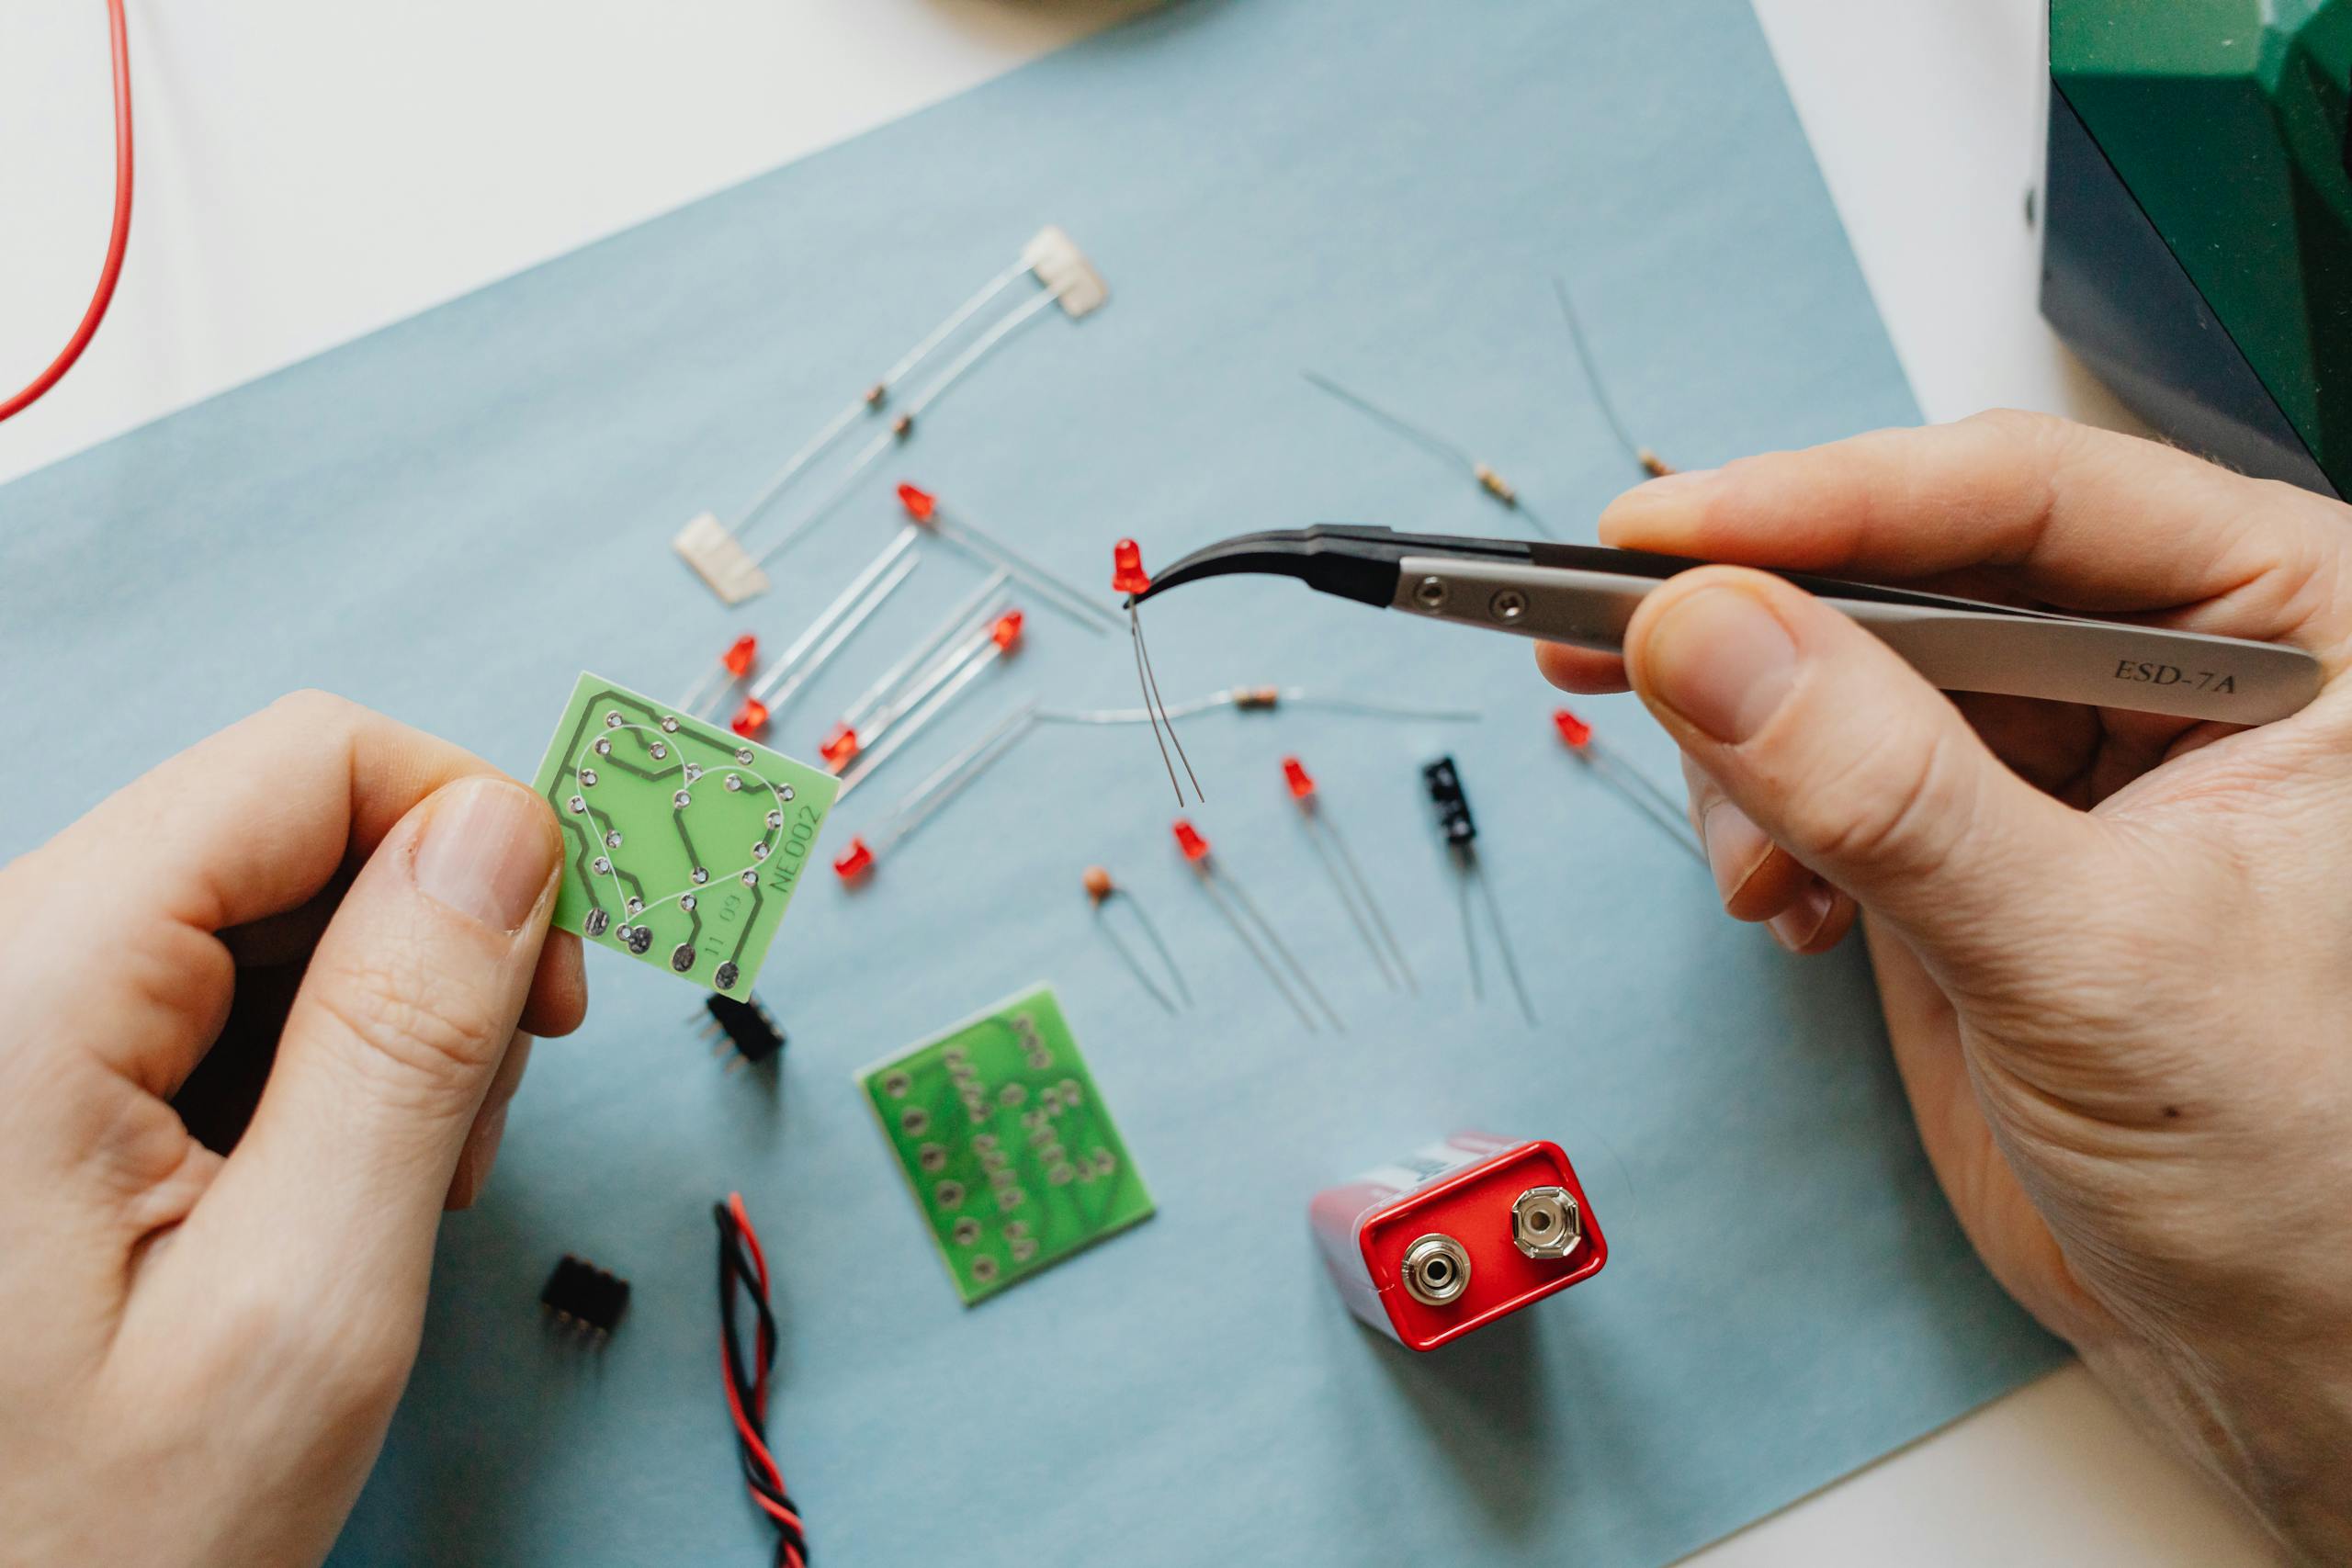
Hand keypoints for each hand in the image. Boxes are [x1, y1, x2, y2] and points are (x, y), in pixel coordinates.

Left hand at [0, 692, 584, 1567]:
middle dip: (438, 938)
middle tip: (492, 1106)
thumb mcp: (303, 1301)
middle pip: (288, 826)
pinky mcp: (33, 1077)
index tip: (568, 958)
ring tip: (411, 1174)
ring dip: (386, 1014)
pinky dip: (316, 1062)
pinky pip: (211, 993)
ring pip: (264, 909)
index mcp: (29, 991)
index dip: (475, 825)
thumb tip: (506, 832)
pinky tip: (338, 1176)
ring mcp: (11, 1024)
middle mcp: (1, 972)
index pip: (306, 762)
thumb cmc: (86, 1541)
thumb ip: (406, 1041)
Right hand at [1540, 411, 2351, 1562]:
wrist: (2267, 1341)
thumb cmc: (2295, 1164)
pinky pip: (1813, 769)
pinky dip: (1758, 824)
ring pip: (1839, 665)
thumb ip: (1893, 793)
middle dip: (1760, 630)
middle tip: (1617, 644)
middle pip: (1914, 564)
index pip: (2030, 499)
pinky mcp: (1962, 836)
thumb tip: (1711, 639)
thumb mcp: (2085, 959)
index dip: (1829, 504)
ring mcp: (2054, 752)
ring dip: (1750, 751)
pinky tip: (1788, 906)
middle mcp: (2163, 666)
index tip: (1662, 539)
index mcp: (2284, 629)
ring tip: (1763, 872)